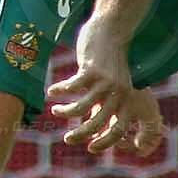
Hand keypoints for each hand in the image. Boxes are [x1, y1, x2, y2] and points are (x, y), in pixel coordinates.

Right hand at [47, 17, 163, 155]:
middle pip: (98, 122)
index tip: (90, 147)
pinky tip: (51, 91)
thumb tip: (95, 126)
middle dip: (81, 134)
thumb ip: (108, 103)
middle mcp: (118, 93)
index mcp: (127, 99)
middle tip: (67, 139)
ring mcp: (105, 81)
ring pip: (82, 106)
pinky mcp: (91, 69)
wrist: (113, 30)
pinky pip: (71, 86)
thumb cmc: (111, 61)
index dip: (106, 142)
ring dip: (66, 112)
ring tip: (55, 111)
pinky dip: (60, 90)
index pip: (119, 129)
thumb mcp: (114, 84)